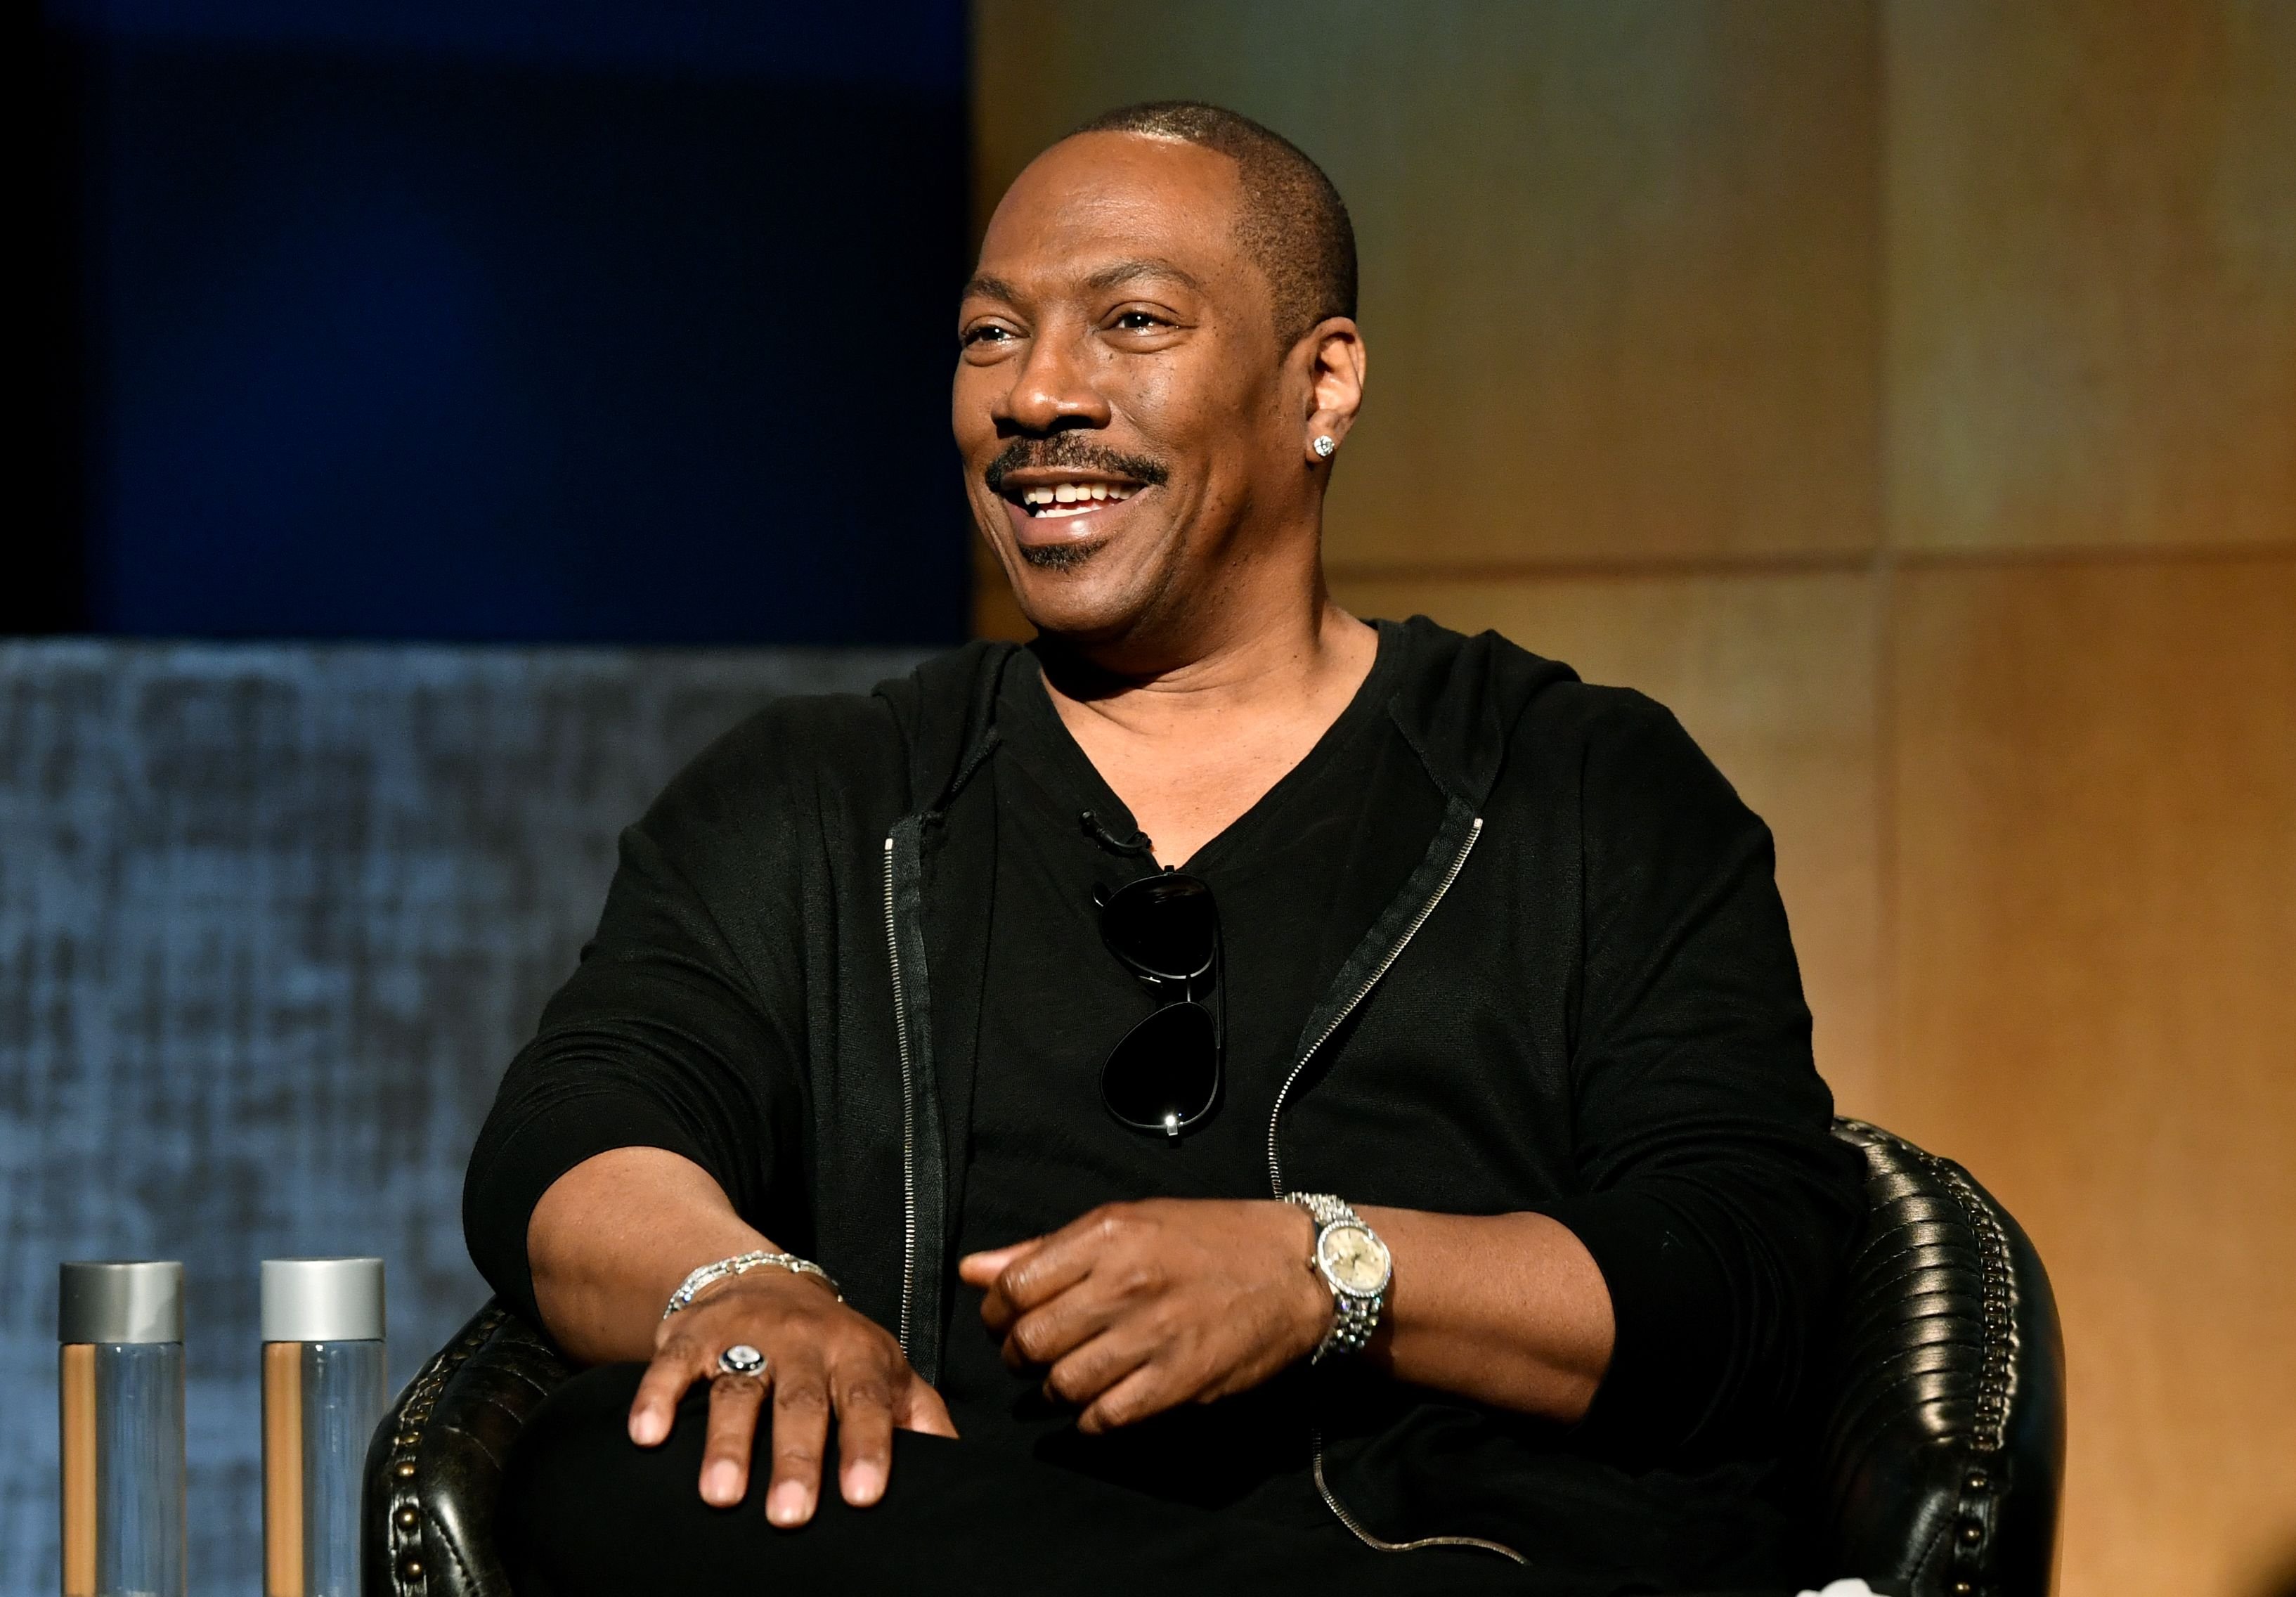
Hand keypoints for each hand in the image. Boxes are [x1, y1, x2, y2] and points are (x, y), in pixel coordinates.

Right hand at [627, 1269, 955, 1525]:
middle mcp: (803, 1345)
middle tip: (790, 1517)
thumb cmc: (834, 1348)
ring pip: (737, 1391)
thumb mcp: (886, 1371)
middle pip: (800, 1404)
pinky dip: (657, 1399)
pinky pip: (672, 1367)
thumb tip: (961, 1471)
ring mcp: (745, 1339)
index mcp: (857, 1355)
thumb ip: (921, 1417)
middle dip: (797, 1459)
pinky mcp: (692, 1337)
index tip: (863, 1496)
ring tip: (721, 1496)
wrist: (762, 1280)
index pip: (866, 1403)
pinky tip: (646, 1436)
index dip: (867, 1447)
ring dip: (728, 1444)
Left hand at [958, 1198, 1329, 1433]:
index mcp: (1108, 1235)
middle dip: (1017, 1356)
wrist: (1294, 1270)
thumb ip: (1048, 1250)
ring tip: (1065, 1379)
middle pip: (1030, 1341)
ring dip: (1052, 1392)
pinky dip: (1089, 1420)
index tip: (1005, 1319)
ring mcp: (1153, 1336)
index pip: (1014, 1285)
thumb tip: (974, 1270)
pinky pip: (1105, 1418)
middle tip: (1031, 1355)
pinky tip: (1098, 1404)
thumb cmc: (1208, 1240)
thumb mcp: (1129, 1221)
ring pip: (1062, 1385)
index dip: (997, 1312)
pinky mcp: (1179, 1382)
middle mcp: (1126, 1283)